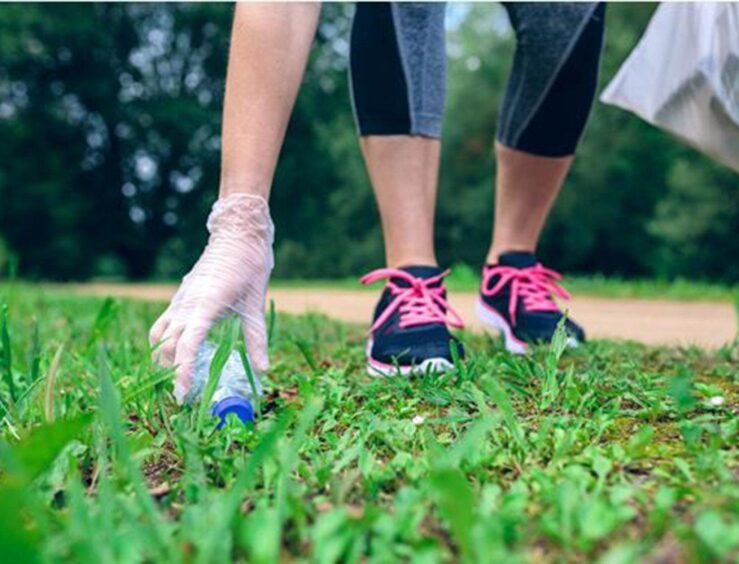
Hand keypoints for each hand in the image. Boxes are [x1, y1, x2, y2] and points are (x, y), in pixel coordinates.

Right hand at [149, 194, 273, 402]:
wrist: (238, 233)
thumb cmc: (250, 265)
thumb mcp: (256, 304)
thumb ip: (257, 339)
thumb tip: (264, 370)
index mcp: (205, 306)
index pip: (186, 347)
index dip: (182, 373)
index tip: (183, 394)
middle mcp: (186, 304)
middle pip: (166, 346)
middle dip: (170, 372)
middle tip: (182, 395)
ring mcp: (180, 299)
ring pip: (158, 335)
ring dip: (162, 357)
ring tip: (176, 376)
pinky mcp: (181, 296)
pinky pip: (164, 323)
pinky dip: (165, 341)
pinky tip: (179, 352)